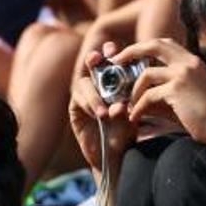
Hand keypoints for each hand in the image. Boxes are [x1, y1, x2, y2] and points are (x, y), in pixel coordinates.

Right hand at [68, 43, 137, 178]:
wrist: (113, 156)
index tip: (112, 48)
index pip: (110, 61)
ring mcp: (85, 96)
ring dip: (95, 96)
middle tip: (97, 58)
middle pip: (93, 66)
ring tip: (105, 112)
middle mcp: (97, 85)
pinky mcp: (75, 109)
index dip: (109, 52)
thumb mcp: (131, 117)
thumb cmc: (126, 133)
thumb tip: (119, 105)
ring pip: (84, 85)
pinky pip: (78, 101)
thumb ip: (126, 108)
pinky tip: (100, 116)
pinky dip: (90, 106)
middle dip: (94, 60)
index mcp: (113, 81)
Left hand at [113, 38, 205, 150]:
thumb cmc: (201, 118)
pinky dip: (138, 108)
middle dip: (131, 51)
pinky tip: (135, 118)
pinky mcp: (177, 89)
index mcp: (192, 61)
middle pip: (154, 45)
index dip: (143, 46)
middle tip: (116, 62)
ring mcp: (183, 74)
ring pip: (146, 74)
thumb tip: (134, 92)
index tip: (127, 55)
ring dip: (134, 91)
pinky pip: (148, 96)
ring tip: (130, 105)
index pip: (164, 43)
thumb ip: (161, 88)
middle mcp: (188, 62)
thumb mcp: (182, 96)